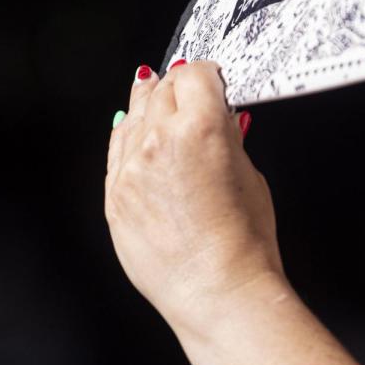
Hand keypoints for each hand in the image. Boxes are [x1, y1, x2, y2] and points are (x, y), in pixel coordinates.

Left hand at [105, 60, 282, 332]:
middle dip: (179, 86)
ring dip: (148, 103)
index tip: (213, 80)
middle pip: (162, 90)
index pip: (196, 75)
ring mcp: (130, 170)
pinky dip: (127, 135)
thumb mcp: (250, 175)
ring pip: (132, 116)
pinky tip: (131, 127)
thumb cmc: (243, 243)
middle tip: (192, 88)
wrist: (218, 291)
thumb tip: (223, 119)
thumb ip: (231, 140)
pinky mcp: (114, 196)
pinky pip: (116, 151)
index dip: (208, 74)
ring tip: (156, 93)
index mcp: (200, 129)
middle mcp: (158, 142)